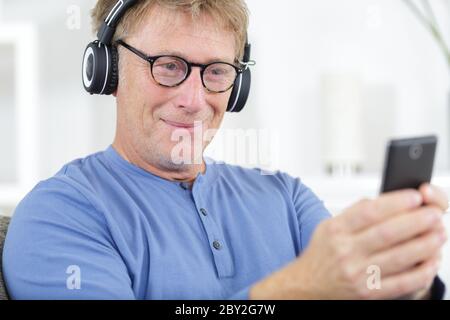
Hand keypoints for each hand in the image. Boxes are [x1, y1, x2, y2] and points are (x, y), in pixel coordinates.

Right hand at [250, 185, 447, 298]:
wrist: (307, 285)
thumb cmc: (322, 254)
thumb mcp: (328, 225)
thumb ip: (354, 212)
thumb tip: (384, 200)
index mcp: (336, 230)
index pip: (368, 212)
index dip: (395, 203)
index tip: (415, 196)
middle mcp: (345, 251)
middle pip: (387, 233)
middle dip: (417, 221)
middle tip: (434, 213)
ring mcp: (358, 273)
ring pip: (399, 257)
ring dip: (425, 244)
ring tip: (440, 233)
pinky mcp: (369, 293)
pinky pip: (402, 283)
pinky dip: (421, 271)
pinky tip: (432, 261)